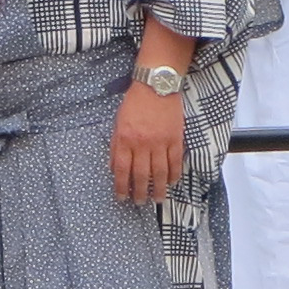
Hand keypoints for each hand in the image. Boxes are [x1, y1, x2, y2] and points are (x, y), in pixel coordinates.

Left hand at [112, 76, 184, 204]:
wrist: (156, 86)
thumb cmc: (135, 103)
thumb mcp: (118, 123)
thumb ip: (116, 146)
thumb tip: (113, 168)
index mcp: (125, 139)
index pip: (121, 170)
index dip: (121, 187)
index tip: (122, 197)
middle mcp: (142, 143)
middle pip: (141, 175)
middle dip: (139, 192)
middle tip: (139, 203)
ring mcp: (160, 142)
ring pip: (159, 173)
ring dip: (158, 189)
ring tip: (157, 199)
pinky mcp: (175, 139)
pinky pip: (175, 162)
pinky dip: (173, 175)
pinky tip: (171, 182)